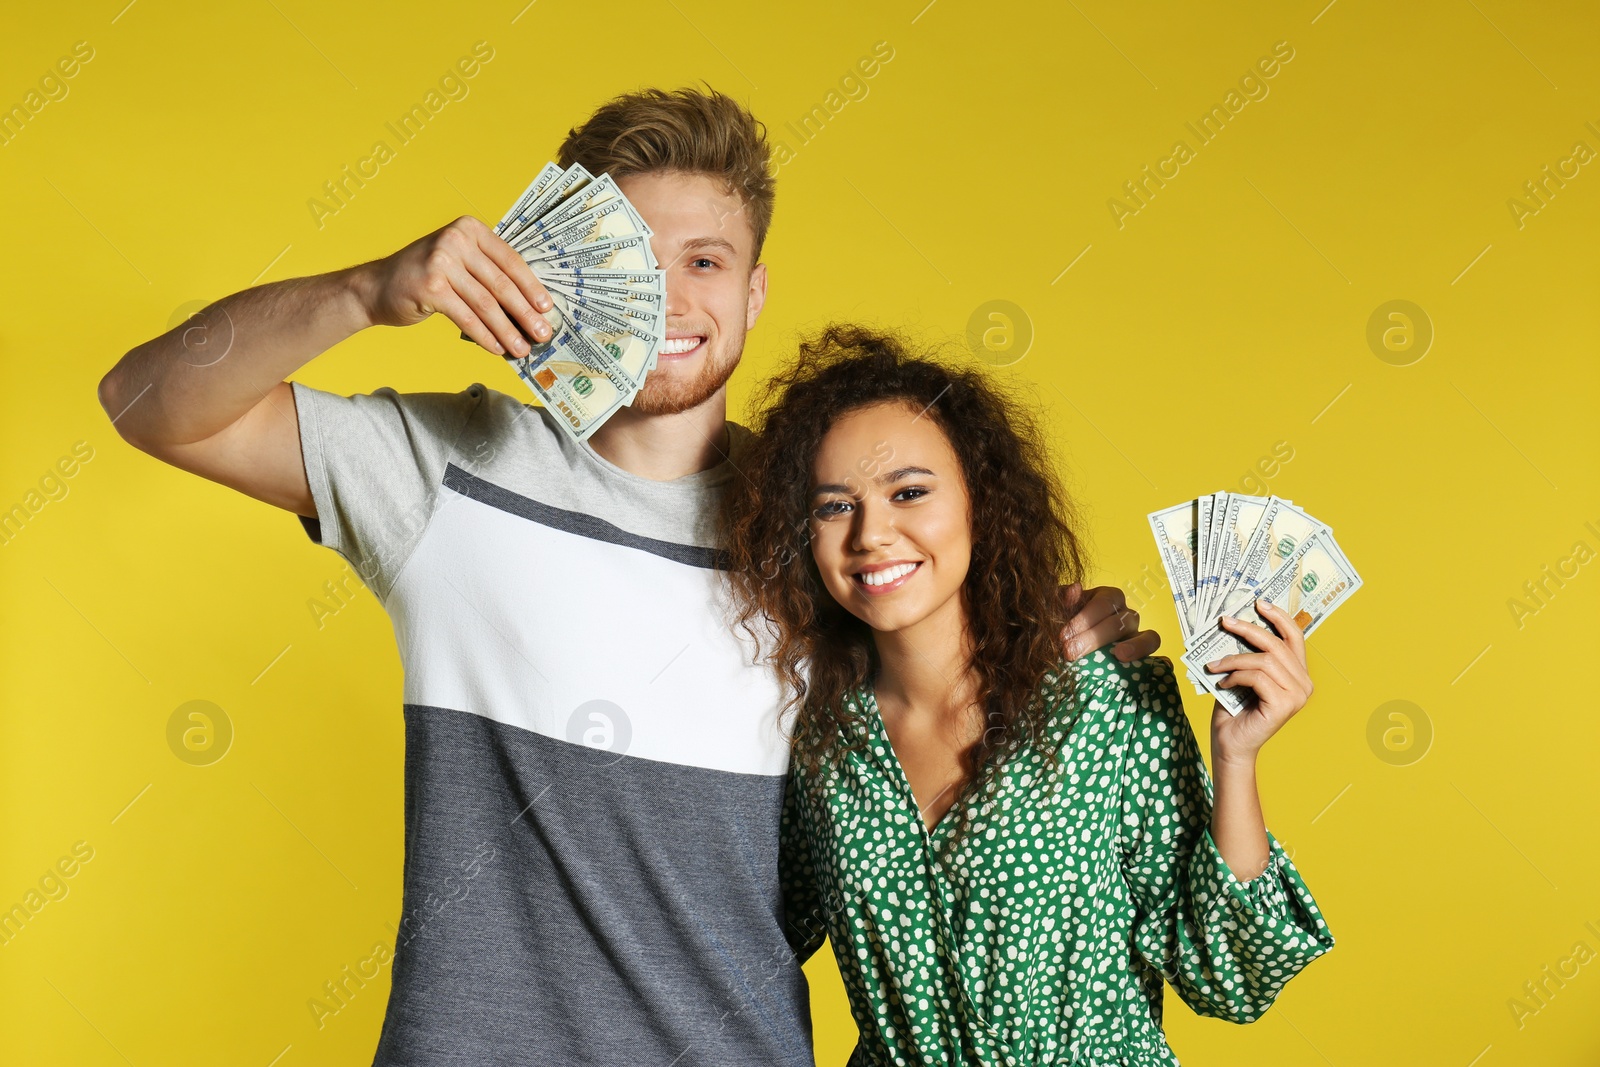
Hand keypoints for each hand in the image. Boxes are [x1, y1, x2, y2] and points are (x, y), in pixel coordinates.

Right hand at [351, 215, 553, 355]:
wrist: (376, 287)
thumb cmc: (424, 277)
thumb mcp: (457, 262)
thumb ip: (488, 273)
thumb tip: (528, 306)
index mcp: (470, 228)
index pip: (510, 260)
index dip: (532, 287)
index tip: (547, 308)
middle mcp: (456, 240)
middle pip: (502, 284)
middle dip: (525, 313)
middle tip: (542, 334)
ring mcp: (441, 262)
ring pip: (486, 304)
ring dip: (508, 330)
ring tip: (522, 349)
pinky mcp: (431, 287)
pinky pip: (467, 318)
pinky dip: (485, 336)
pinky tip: (497, 349)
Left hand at [1059, 582, 1161, 661]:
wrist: (1068, 644)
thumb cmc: (1064, 623)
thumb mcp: (1059, 610)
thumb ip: (1063, 599)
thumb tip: (1074, 589)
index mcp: (1106, 597)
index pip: (1102, 603)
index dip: (1084, 619)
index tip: (1063, 636)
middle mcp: (1124, 612)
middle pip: (1118, 621)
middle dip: (1094, 637)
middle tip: (1071, 652)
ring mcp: (1136, 631)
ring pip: (1140, 633)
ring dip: (1130, 645)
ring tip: (1116, 656)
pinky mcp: (1142, 649)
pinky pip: (1152, 644)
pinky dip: (1143, 650)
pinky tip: (1126, 659)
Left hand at [1206, 599, 1313, 764]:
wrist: (1231, 744)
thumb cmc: (1235, 709)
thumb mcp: (1243, 674)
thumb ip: (1249, 654)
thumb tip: (1235, 622)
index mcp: (1298, 674)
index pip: (1295, 638)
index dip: (1279, 617)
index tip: (1259, 603)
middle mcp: (1304, 684)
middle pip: (1277, 644)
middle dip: (1249, 630)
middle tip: (1225, 621)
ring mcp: (1297, 695)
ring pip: (1265, 660)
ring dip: (1234, 659)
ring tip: (1215, 666)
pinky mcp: (1285, 704)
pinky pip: (1257, 676)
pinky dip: (1235, 676)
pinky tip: (1222, 684)